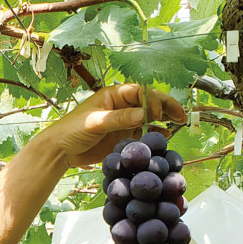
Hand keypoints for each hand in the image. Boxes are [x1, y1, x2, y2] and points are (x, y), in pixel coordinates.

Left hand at [38, 84, 186, 166]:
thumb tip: (145, 114)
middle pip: (150, 103)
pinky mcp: (124, 137)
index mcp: (115, 95)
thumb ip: (120, 118)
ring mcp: (125, 122)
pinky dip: (155, 135)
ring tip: (179, 123)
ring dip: (164, 120)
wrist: (61, 151)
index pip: (141, 92)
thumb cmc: (72, 130)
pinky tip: (165, 137)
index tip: (159, 114)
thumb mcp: (95, 122)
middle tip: (181, 115)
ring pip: (150, 118)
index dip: (153, 101)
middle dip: (166, 107)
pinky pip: (144, 134)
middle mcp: (122, 106)